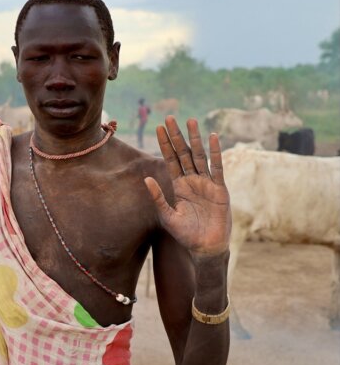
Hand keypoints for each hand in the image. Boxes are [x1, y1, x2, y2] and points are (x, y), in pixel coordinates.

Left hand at [144, 117, 230, 258]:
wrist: (206, 246)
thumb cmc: (186, 234)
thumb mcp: (168, 217)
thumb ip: (158, 198)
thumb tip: (146, 179)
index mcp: (179, 186)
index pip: (170, 160)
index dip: (165, 144)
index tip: (159, 128)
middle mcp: (192, 181)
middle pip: (183, 154)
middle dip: (177, 136)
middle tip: (170, 118)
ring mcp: (206, 183)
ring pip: (200, 156)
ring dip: (195, 139)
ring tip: (190, 121)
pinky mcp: (219, 188)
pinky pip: (217, 167)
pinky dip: (215, 152)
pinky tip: (212, 137)